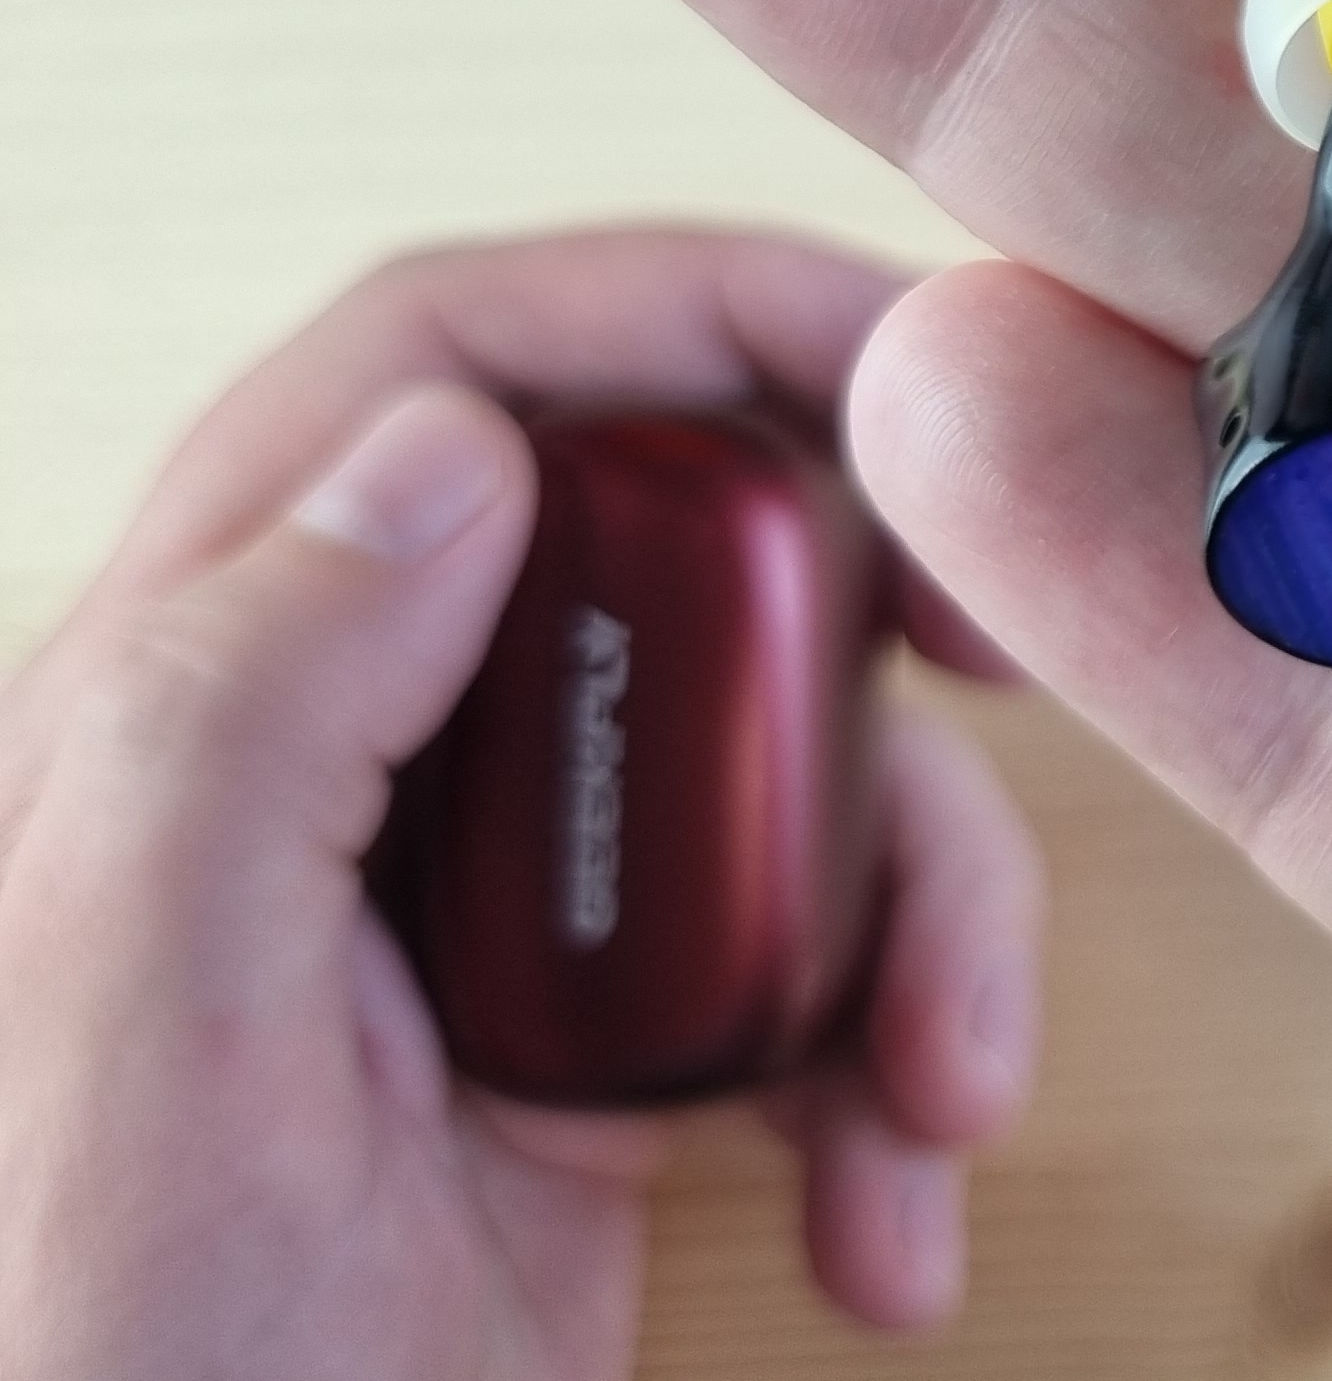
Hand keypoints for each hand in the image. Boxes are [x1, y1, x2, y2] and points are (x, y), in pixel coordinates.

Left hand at [0, 232, 1041, 1378]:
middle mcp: (350, 774)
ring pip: (788, 770)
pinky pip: (816, 973)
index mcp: (195, 708)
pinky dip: (894, 1078)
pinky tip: (884, 1211)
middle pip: (681, 553)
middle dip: (874, 645)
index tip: (912, 359)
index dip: (683, 305)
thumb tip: (448, 449)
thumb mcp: (138, 1048)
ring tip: (940, 1097)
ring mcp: (485, 917)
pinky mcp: (594, 1055)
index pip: (444, 372)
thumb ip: (235, 718)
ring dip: (925, 918)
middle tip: (1009, 684)